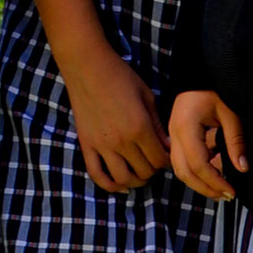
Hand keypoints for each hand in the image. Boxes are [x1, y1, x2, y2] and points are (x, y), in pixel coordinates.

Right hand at [62, 44, 170, 193]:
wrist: (87, 66)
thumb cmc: (120, 76)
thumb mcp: (146, 96)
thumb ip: (157, 124)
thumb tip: (166, 145)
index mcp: (140, 128)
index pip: (159, 160)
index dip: (166, 160)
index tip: (165, 154)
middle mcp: (122, 141)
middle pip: (144, 171)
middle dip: (153, 170)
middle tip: (153, 160)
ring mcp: (102, 145)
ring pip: (123, 179)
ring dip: (135, 181)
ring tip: (139, 173)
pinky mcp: (86, 145)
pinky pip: (97, 175)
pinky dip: (109, 186)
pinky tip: (120, 186)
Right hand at [168, 89, 246, 200]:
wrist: (200, 71)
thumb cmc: (215, 89)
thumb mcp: (230, 112)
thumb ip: (235, 141)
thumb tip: (242, 169)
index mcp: (186, 127)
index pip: (198, 164)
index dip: (215, 182)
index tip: (232, 192)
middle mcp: (174, 133)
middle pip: (184, 172)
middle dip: (205, 188)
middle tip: (226, 196)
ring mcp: (172, 135)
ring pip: (179, 169)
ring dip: (198, 183)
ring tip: (220, 190)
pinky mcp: (175, 136)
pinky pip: (180, 161)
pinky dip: (195, 173)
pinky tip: (213, 175)